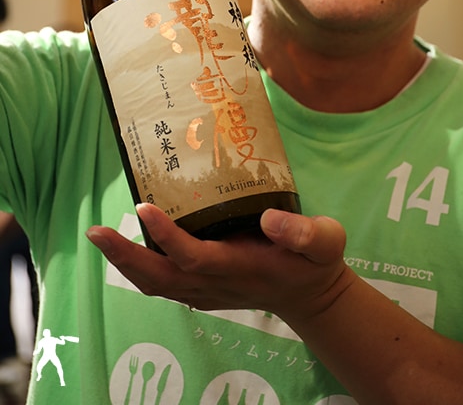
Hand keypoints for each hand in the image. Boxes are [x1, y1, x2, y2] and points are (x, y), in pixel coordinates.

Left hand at [87, 205, 350, 320]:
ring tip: (100, 237)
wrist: (310, 297)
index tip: (145, 207)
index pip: (195, 257)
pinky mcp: (202, 290)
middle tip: (95, 232)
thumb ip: (305, 233)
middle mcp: (216, 283)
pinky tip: (127, 246)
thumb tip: (270, 217)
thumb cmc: (315, 263)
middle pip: (160, 277)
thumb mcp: (324, 241)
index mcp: (241, 267)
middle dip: (125, 257)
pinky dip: (139, 268)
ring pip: (156, 284)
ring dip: (125, 263)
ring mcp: (206, 291)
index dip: (167, 236)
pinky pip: (163, 284)